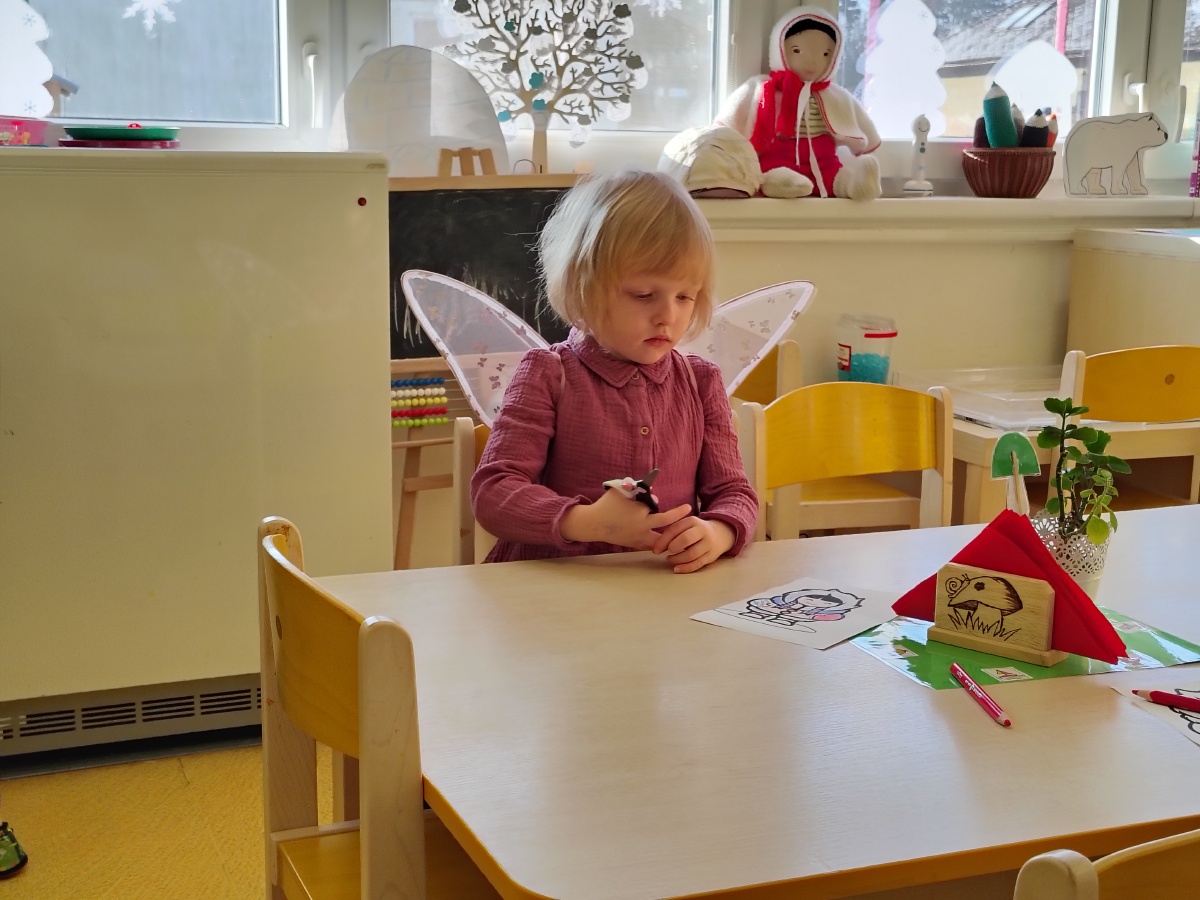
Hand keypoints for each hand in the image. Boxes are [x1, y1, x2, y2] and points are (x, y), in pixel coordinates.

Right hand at [561, 490, 690, 549]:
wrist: (594, 524)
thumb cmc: (606, 505)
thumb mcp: (620, 491)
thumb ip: (636, 488)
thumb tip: (653, 494)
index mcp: (639, 513)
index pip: (659, 508)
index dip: (668, 507)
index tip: (683, 507)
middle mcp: (641, 527)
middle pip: (666, 525)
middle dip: (678, 519)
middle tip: (689, 512)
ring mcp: (638, 538)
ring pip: (660, 540)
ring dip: (670, 537)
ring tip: (680, 534)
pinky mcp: (634, 544)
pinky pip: (650, 545)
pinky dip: (658, 543)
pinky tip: (665, 542)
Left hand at [652, 517, 734, 573]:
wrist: (721, 533)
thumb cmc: (695, 531)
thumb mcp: (686, 526)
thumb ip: (672, 533)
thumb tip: (656, 547)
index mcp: (692, 521)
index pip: (675, 529)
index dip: (663, 540)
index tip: (655, 550)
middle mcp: (702, 531)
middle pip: (685, 539)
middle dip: (673, 547)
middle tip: (666, 553)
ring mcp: (708, 544)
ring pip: (692, 554)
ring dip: (678, 559)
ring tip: (670, 560)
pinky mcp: (711, 556)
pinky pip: (698, 564)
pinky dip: (686, 568)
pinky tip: (677, 569)